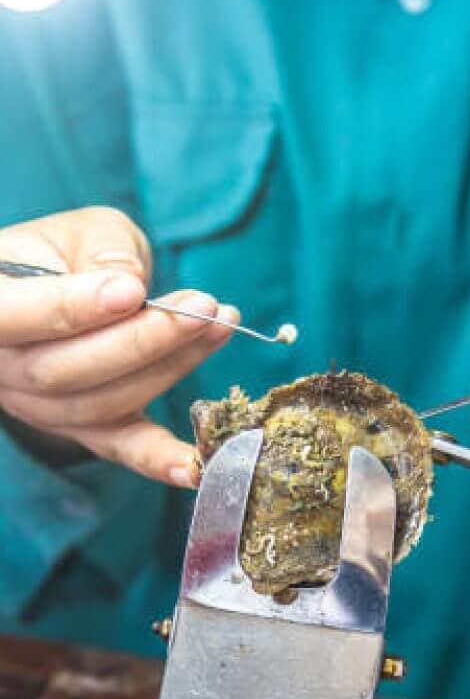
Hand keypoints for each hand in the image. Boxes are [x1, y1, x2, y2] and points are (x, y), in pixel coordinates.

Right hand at [0, 207, 237, 487]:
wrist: (60, 291)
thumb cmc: (67, 254)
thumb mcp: (83, 231)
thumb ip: (104, 251)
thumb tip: (132, 285)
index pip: (13, 316)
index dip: (71, 308)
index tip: (132, 290)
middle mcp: (4, 368)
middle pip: (67, 369)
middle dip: (145, 340)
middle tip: (204, 308)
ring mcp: (40, 407)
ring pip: (102, 403)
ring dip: (170, 368)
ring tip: (220, 327)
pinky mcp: (82, 429)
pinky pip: (118, 448)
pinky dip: (158, 460)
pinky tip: (194, 467)